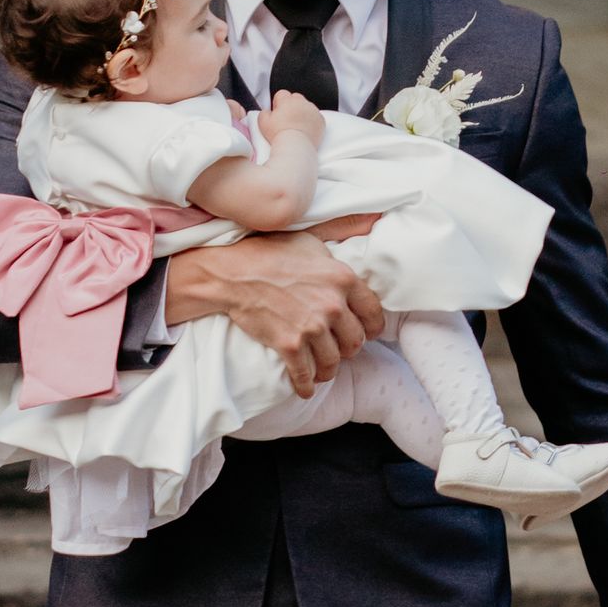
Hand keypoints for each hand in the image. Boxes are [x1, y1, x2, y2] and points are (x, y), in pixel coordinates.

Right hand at [162, 232, 384, 397]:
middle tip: (339, 349)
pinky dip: (305, 385)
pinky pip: (306, 375)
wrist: (233, 272)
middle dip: (348, 349)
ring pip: (333, 362)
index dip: (371, 327)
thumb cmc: (271, 251)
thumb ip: (345, 230)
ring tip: (322, 370)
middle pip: (355, 342)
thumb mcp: (313, 236)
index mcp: (343, 279)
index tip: (365, 332)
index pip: (373, 313)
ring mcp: (312, 327)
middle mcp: (333, 305)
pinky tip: (304, 388)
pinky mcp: (290, 345)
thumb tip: (375, 218)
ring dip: (328, 370)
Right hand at [263, 90, 324, 146]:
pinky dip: (311, 121)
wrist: (295, 147)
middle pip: (295, 98)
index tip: (278, 113)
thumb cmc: (279, 135)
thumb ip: (263, 112)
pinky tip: (305, 129)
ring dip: (302, 112)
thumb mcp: (263, 123)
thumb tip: (267, 111)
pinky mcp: (320, 120)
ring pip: (306, 106)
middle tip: (287, 119)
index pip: (282, 94)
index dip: (278, 103)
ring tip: (296, 125)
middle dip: (291, 105)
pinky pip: (316, 116)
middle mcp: (301, 102)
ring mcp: (313, 110)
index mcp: (287, 100)